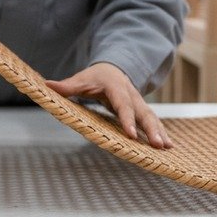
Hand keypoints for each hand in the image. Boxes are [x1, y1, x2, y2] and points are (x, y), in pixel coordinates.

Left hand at [46, 62, 172, 149]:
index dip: (127, 119)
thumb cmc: (95, 76)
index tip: (131, 135)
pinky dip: (161, 133)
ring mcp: (139, 102)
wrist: (112, 68)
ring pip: (151, 118)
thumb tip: (47, 85)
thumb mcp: (80, 79)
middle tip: (158, 145)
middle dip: (152, 129)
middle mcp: (132, 95)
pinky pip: (153, 122)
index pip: (123, 105)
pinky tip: (169, 147)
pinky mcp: (142, 110)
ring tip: (167, 148)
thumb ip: (66, 86)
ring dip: (160, 133)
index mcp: (116, 87)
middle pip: (143, 113)